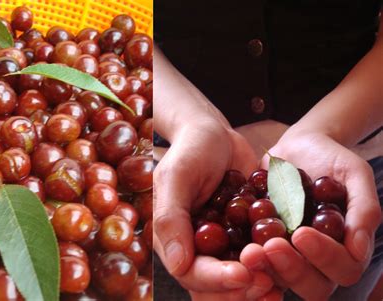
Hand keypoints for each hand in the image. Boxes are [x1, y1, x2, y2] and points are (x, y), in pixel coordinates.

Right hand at [154, 119, 278, 298]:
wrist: (217, 136)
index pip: (190, 273)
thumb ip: (171, 217)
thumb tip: (177, 264)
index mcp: (174, 238)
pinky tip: (291, 268)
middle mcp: (197, 249)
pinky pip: (259, 263)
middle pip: (214, 288)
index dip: (216, 280)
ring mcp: (223, 246)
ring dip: (258, 288)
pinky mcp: (246, 239)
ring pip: (238, 283)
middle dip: (239, 290)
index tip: (243, 275)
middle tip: (266, 282)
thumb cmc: (191, 149)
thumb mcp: (176, 176)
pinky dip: (274, 271)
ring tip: (279, 285)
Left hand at [255, 130, 380, 299]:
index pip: (344, 269)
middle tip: (272, 245)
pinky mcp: (261, 247)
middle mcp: (317, 258)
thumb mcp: (353, 173)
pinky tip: (233, 244)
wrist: (295, 146)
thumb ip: (364, 207)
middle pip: (313, 286)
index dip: (325, 257)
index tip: (301, 232)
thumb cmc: (330, 158)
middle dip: (293, 269)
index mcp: (346, 246)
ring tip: (251, 249)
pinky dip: (244, 258)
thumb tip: (358, 247)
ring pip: (280, 280)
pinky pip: (254, 262)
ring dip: (266, 268)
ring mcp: (288, 255)